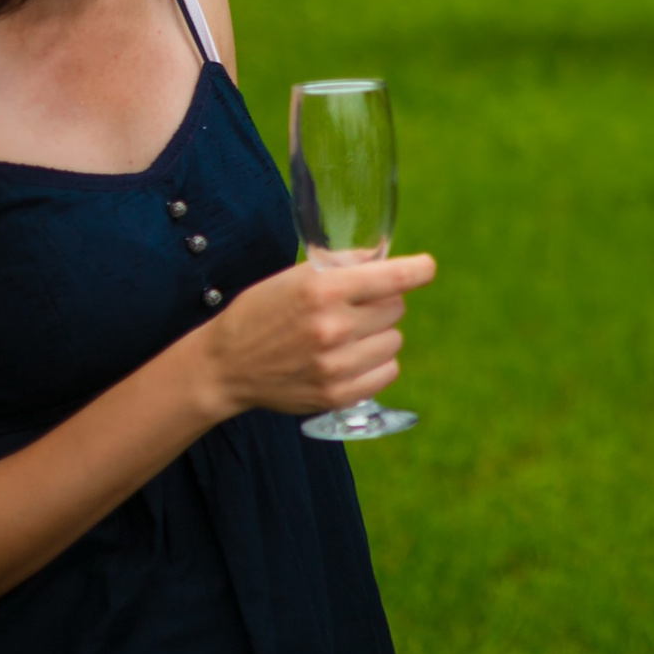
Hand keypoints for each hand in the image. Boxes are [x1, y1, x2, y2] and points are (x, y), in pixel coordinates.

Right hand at [196, 253, 435, 418]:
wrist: (226, 364)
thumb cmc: (262, 312)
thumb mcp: (296, 276)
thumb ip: (343, 265)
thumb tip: (384, 258)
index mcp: (323, 291)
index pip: (393, 277)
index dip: (418, 270)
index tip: (426, 267)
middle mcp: (333, 328)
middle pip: (396, 308)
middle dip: (380, 303)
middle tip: (351, 308)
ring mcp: (336, 365)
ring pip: (395, 341)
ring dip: (378, 335)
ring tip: (346, 335)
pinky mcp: (337, 394)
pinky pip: (387, 372)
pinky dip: (376, 364)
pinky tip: (351, 358)